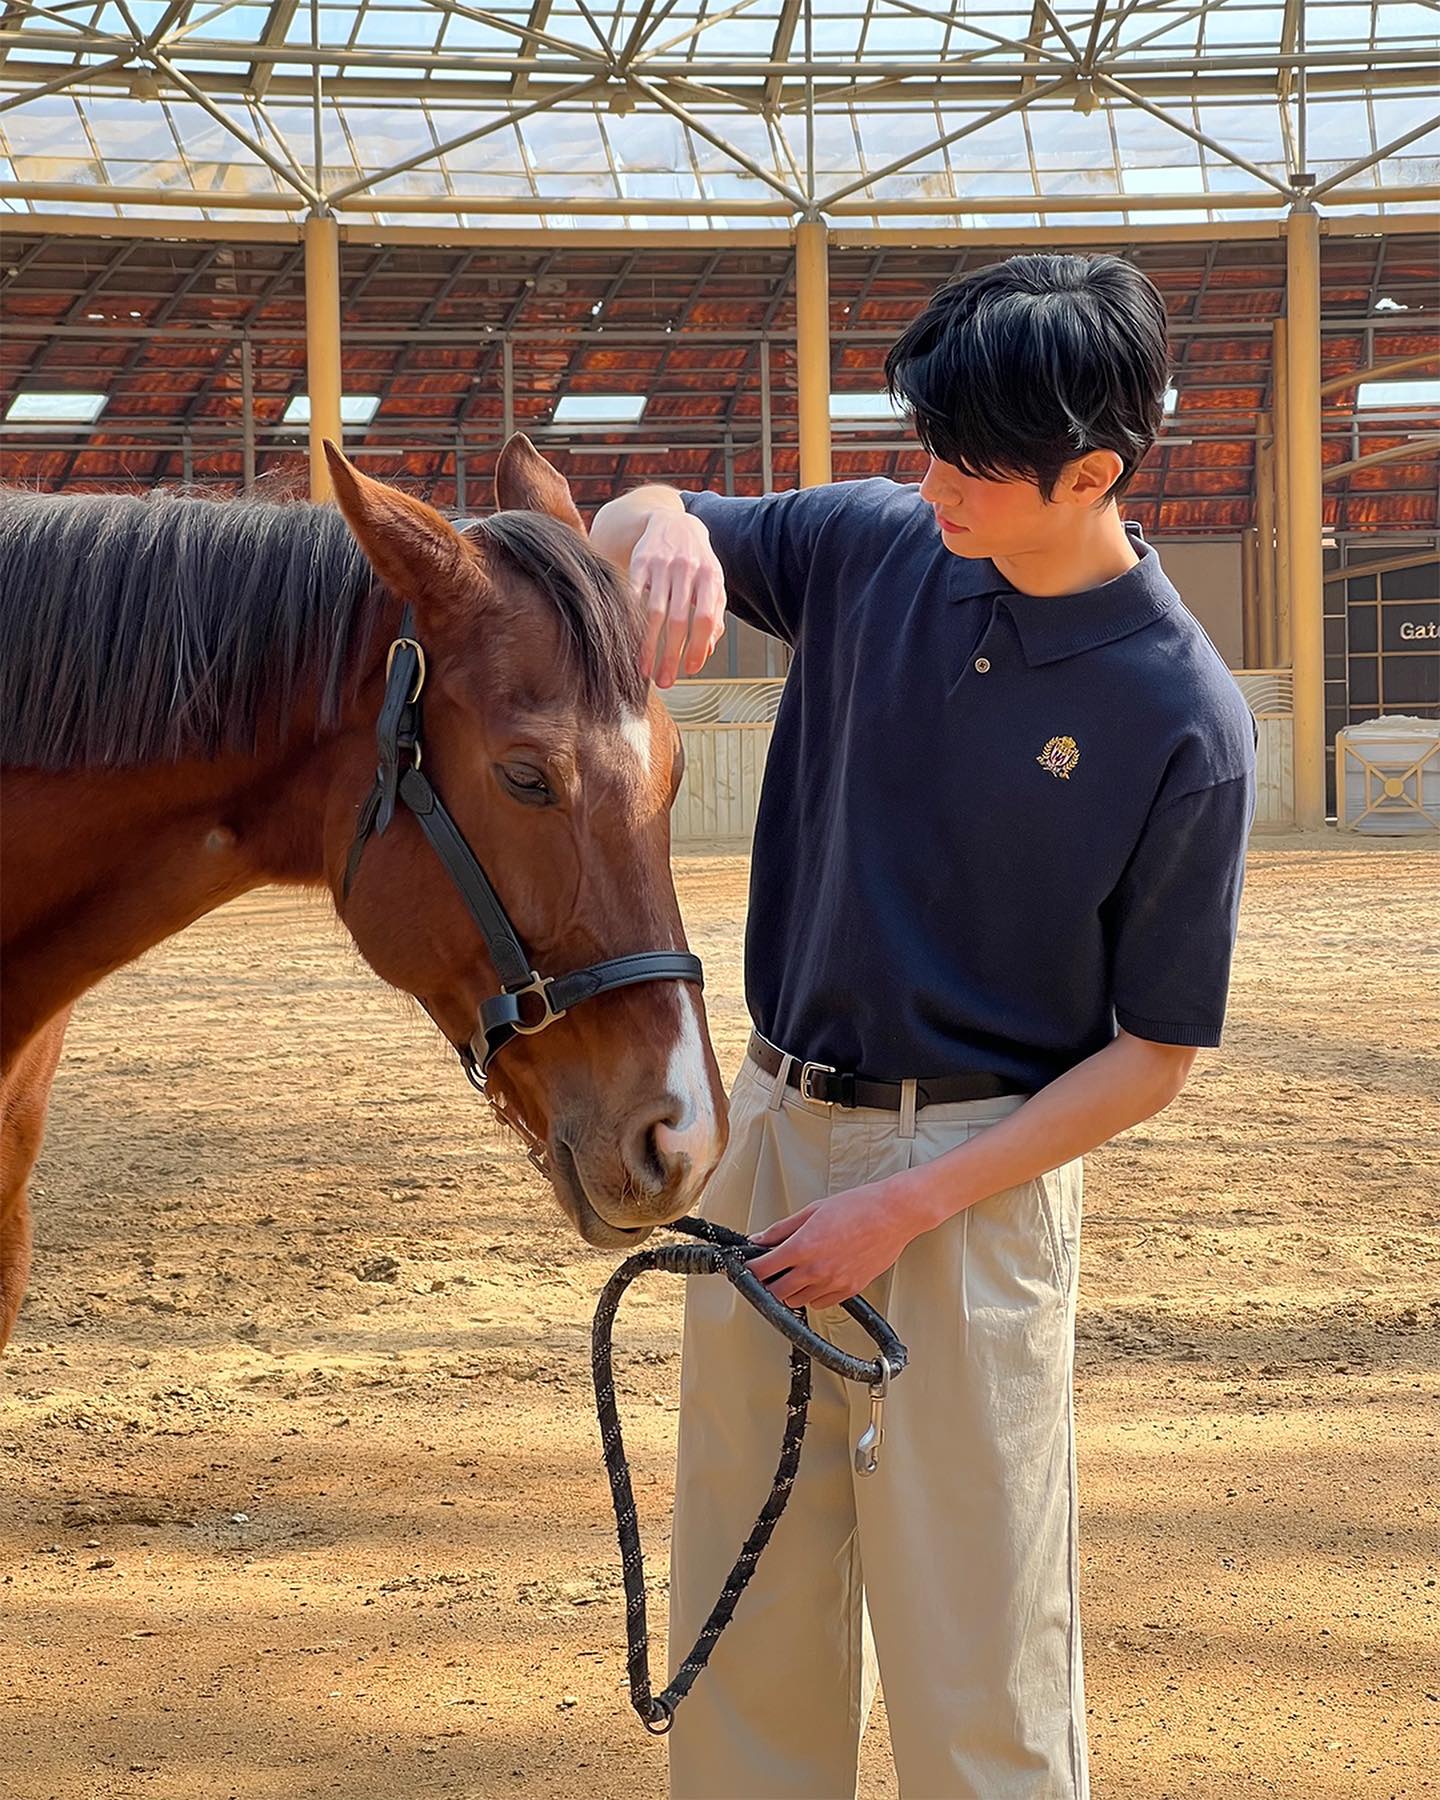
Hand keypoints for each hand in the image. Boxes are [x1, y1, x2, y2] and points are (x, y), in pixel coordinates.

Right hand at [631, 511, 726, 686]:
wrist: (673, 522)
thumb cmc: (697, 562)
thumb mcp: (713, 584)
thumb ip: (714, 616)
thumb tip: (705, 653)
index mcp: (710, 577)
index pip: (705, 618)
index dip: (697, 647)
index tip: (689, 670)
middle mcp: (686, 569)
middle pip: (677, 620)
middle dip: (670, 655)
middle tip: (665, 682)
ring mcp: (661, 564)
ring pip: (653, 612)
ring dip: (648, 646)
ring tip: (645, 670)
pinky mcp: (639, 562)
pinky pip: (633, 596)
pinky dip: (631, 622)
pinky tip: (629, 642)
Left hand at [745, 1177, 931, 1311]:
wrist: (893, 1214)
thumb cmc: (857, 1207)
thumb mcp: (812, 1211)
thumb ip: (782, 1229)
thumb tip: (759, 1239)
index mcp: (802, 1246)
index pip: (763, 1270)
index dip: (751, 1270)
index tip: (750, 1267)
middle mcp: (816, 1269)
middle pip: (776, 1292)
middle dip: (768, 1283)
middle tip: (771, 1272)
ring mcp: (833, 1282)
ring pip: (797, 1301)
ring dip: (790, 1291)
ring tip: (795, 1273)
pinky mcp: (849, 1290)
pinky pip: (821, 1303)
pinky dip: (813, 1295)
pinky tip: (816, 1279)